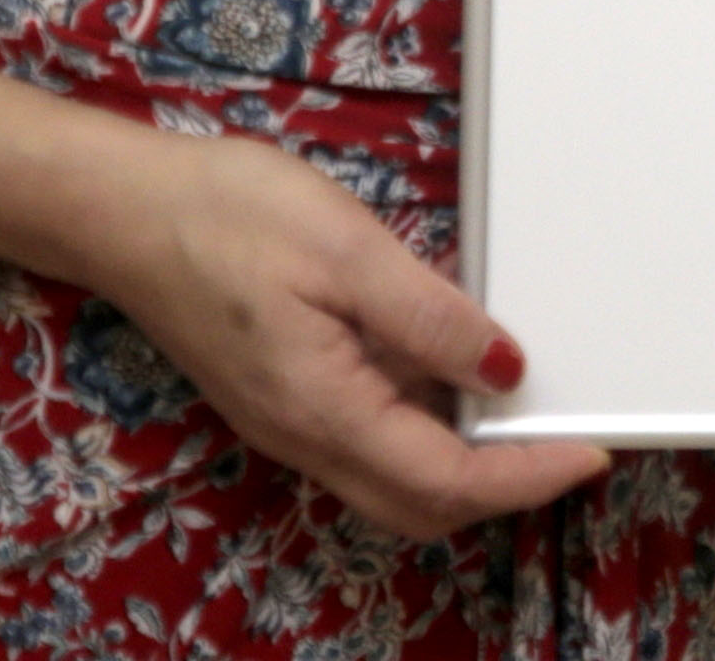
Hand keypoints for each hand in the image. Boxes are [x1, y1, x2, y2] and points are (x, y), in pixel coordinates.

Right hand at [82, 126, 605, 538]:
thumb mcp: (346, 248)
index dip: (527, 479)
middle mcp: (305, 437)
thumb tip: (506, 370)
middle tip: (568, 444)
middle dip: (503, 490)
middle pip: (422, 504)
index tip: (589, 453)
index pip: (447, 481)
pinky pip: (367, 441)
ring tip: (527, 412)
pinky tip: (453, 376)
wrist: (125, 210)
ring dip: (464, 465)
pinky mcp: (282, 395)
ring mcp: (289, 422)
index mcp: (325, 411)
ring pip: (393, 481)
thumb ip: (431, 317)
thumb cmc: (227, 216)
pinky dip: (424, 431)